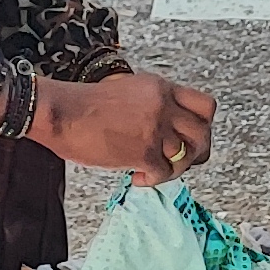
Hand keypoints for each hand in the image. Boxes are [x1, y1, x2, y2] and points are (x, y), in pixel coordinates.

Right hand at [31, 70, 218, 186]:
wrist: (63, 113)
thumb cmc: (84, 104)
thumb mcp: (127, 90)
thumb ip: (151, 103)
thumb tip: (162, 126)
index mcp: (160, 88)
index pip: (205, 105)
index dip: (203, 124)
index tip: (191, 134)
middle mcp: (164, 107)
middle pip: (202, 133)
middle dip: (197, 151)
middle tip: (184, 160)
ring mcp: (156, 129)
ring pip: (186, 157)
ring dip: (173, 169)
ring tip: (154, 170)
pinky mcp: (144, 152)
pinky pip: (164, 173)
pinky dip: (152, 180)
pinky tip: (137, 177)